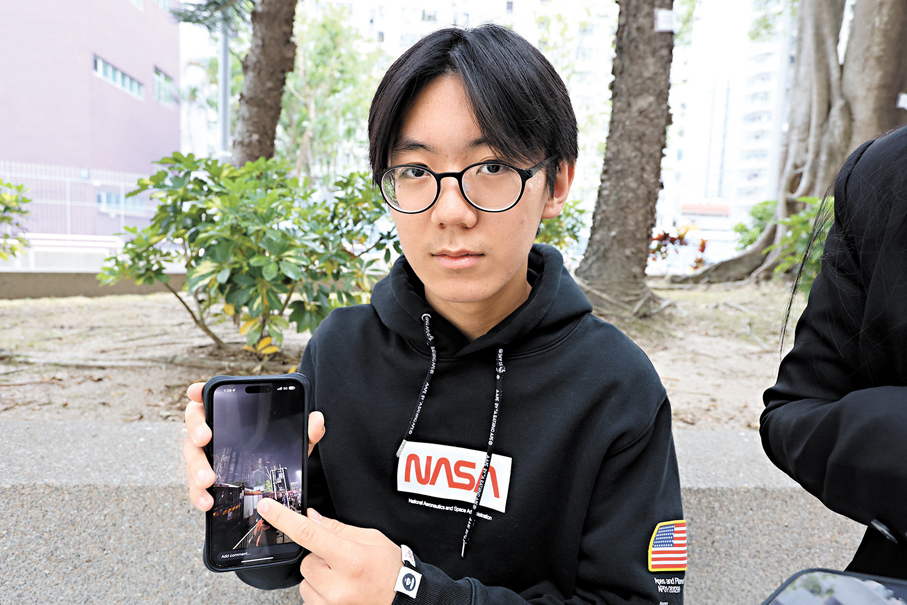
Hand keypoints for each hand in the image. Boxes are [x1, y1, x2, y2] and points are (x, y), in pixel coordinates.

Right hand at [182, 381, 325, 510]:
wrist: (273, 482)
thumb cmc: (279, 450)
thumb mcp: (295, 441)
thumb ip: (306, 430)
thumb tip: (317, 420)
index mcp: (233, 412)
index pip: (212, 395)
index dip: (200, 391)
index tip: (196, 391)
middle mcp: (214, 428)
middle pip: (195, 421)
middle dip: (196, 428)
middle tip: (206, 438)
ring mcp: (207, 452)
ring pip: (192, 454)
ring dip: (196, 467)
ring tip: (208, 480)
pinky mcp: (205, 475)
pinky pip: (196, 483)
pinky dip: (198, 493)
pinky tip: (207, 501)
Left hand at [257, 499, 401, 604]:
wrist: (402, 599)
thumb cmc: (390, 569)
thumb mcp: (371, 539)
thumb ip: (337, 529)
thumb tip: (310, 517)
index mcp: (351, 559)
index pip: (309, 534)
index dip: (284, 519)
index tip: (266, 507)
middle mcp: (338, 585)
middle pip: (307, 560)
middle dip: (320, 557)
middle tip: (343, 560)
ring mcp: (332, 603)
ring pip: (306, 580)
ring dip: (319, 575)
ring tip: (345, 577)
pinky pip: (309, 596)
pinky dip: (320, 590)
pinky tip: (340, 588)